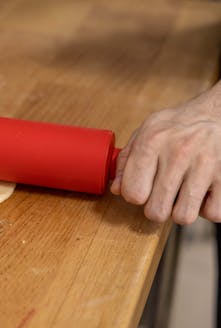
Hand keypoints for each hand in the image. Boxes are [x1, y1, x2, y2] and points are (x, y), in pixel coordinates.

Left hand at [111, 85, 220, 223]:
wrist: (219, 111)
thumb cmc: (179, 125)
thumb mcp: (147, 130)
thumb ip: (127, 160)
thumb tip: (117, 189)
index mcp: (152, 141)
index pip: (133, 192)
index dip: (134, 196)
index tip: (141, 189)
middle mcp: (178, 153)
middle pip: (156, 210)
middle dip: (156, 209)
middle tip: (161, 197)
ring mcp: (206, 165)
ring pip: (183, 216)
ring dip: (181, 211)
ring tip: (182, 195)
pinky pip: (213, 213)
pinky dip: (207, 208)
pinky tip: (203, 193)